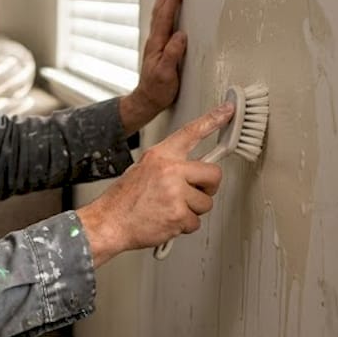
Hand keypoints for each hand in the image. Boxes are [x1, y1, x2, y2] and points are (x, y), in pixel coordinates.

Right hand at [77, 101, 233, 266]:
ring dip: (192, 210)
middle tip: (192, 194)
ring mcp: (175, 193)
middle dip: (208, 187)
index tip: (228, 110)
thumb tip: (192, 172)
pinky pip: (195, 222)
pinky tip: (166, 221)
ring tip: (169, 210)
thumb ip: (168, 166)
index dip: (212, 120)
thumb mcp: (142, 170)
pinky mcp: (178, 215)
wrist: (109, 222)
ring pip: (206, 202)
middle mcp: (169, 170)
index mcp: (160, 156)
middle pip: (213, 174)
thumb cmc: (124, 199)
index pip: (191, 132)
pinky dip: (183, 226)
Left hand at [121, 0, 186, 132]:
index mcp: (158, 44)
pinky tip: (168, 7)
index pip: (166, 16)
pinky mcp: (160, 47)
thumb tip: (181, 35)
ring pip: (160, 14)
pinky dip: (166, 9)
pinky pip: (163, 21)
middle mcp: (155, 40)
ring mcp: (156, 42)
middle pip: (160, 10)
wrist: (147, 100)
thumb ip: (173, 54)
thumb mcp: (166, 74)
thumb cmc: (157, 89)